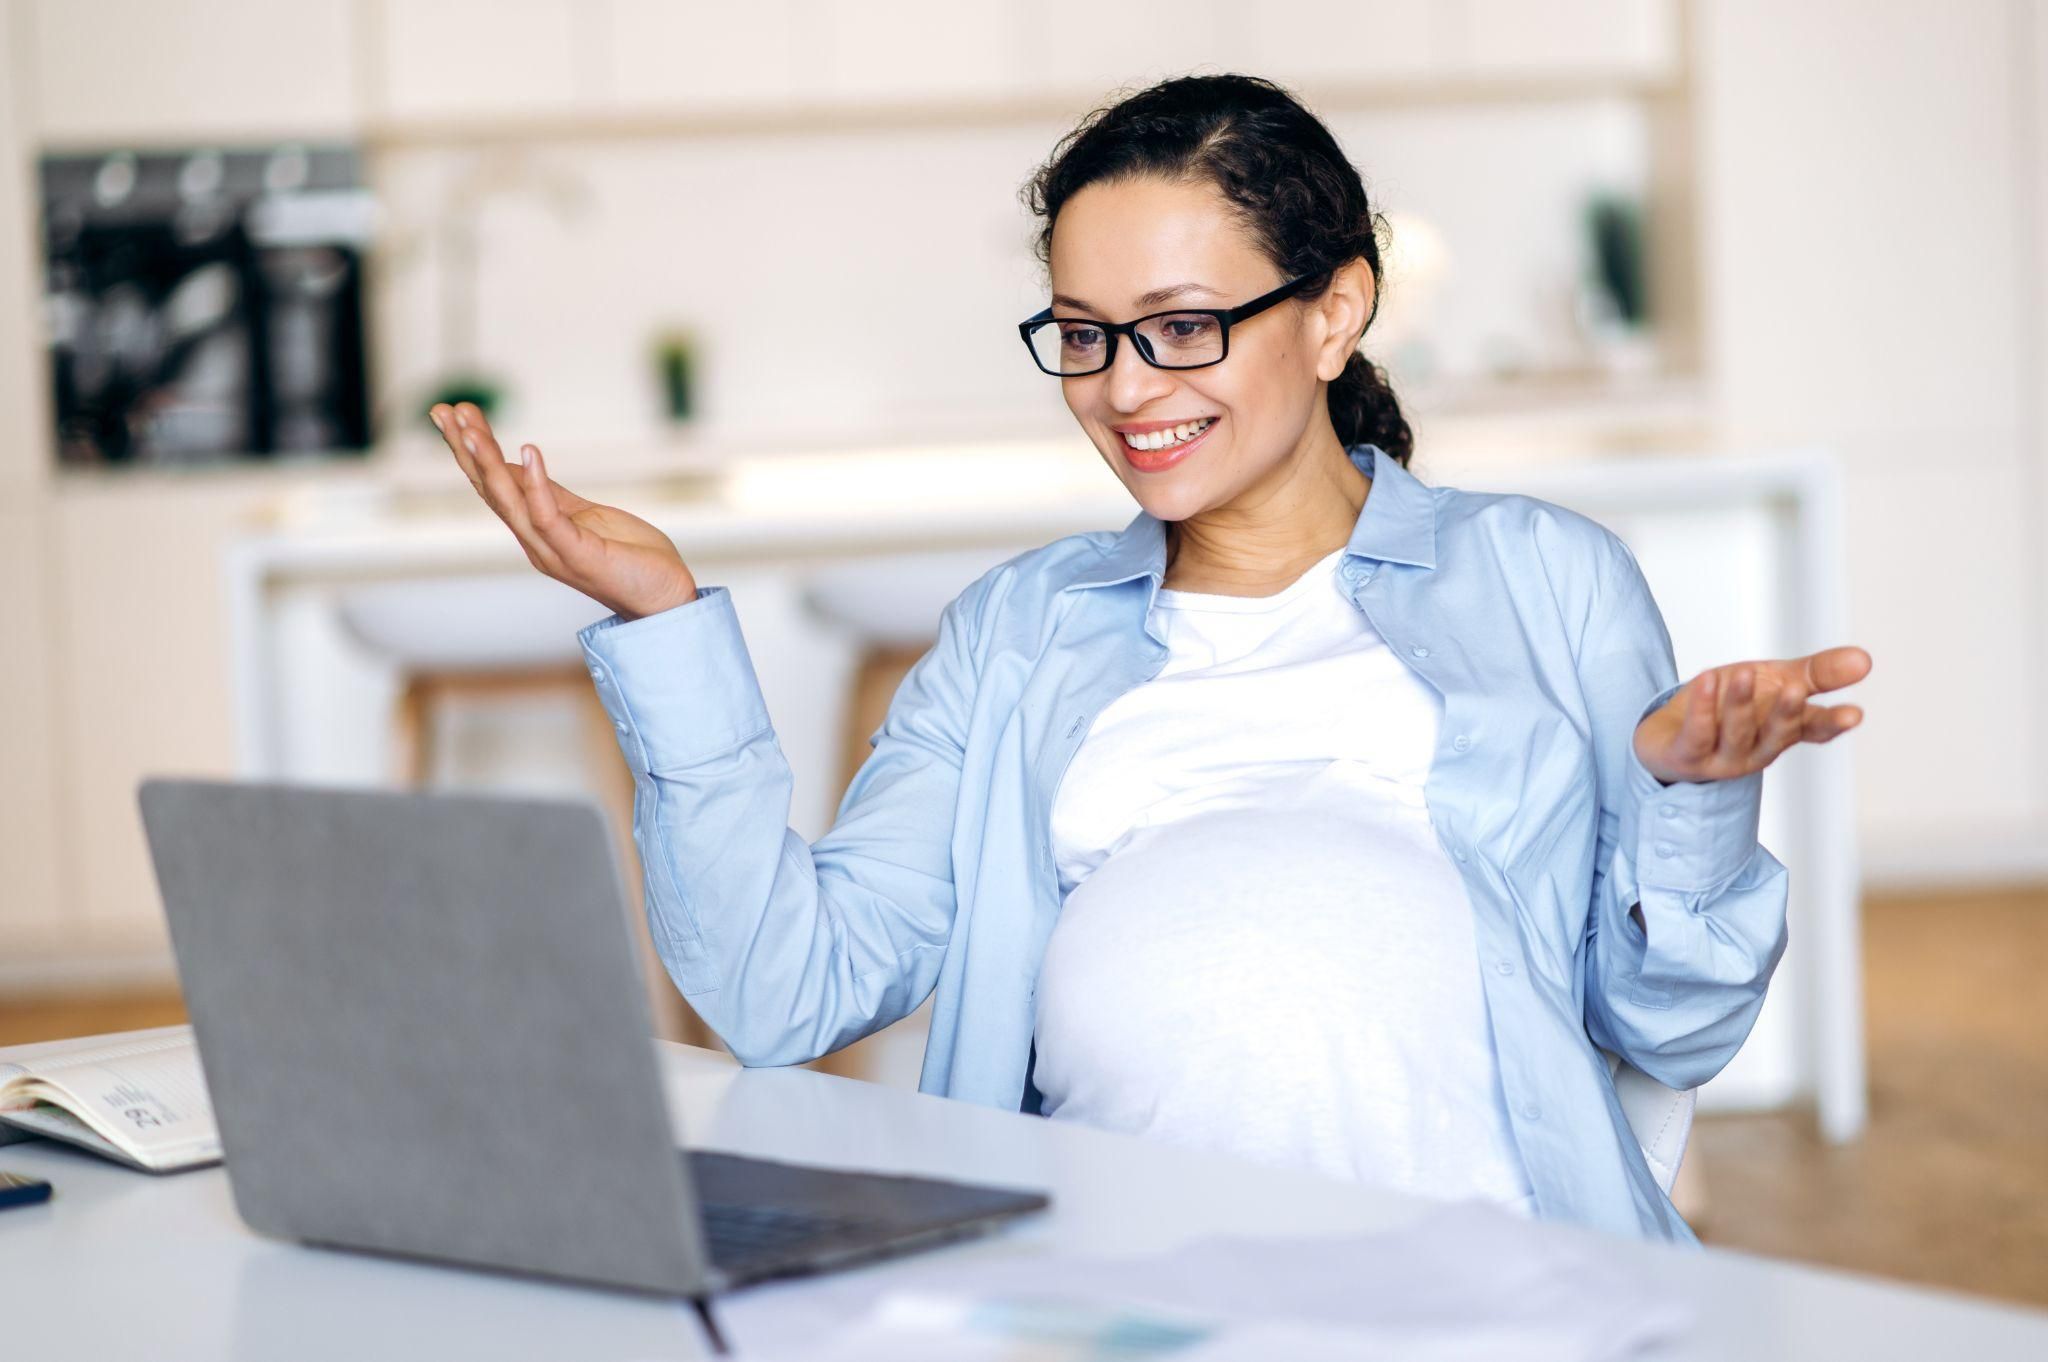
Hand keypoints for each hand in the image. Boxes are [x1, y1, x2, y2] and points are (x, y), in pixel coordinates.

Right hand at [432, 403, 698, 620]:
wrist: (665, 597)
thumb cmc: (630, 558)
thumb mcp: (584, 516)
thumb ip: (551, 495)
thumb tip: (520, 464)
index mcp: (536, 530)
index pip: (495, 485)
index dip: (472, 450)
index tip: (452, 412)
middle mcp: (535, 542)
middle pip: (490, 490)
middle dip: (466, 449)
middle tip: (441, 411)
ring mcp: (553, 551)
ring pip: (509, 501)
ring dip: (487, 463)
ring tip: (468, 429)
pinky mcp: (578, 556)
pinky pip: (549, 516)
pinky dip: (537, 484)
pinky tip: (529, 450)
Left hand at [1632, 646, 1871, 784]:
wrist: (1668, 734)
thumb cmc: (1727, 707)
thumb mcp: (1775, 682)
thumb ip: (1817, 673)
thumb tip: (1864, 659)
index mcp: (1782, 731)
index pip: (1814, 730)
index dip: (1833, 723)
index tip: (1855, 714)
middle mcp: (1757, 750)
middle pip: (1777, 734)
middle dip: (1786, 713)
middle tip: (1797, 689)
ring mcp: (1723, 759)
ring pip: (1735, 733)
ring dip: (1740, 704)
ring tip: (1743, 672)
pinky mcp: (1688, 758)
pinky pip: (1696, 734)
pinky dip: (1702, 708)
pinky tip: (1705, 680)